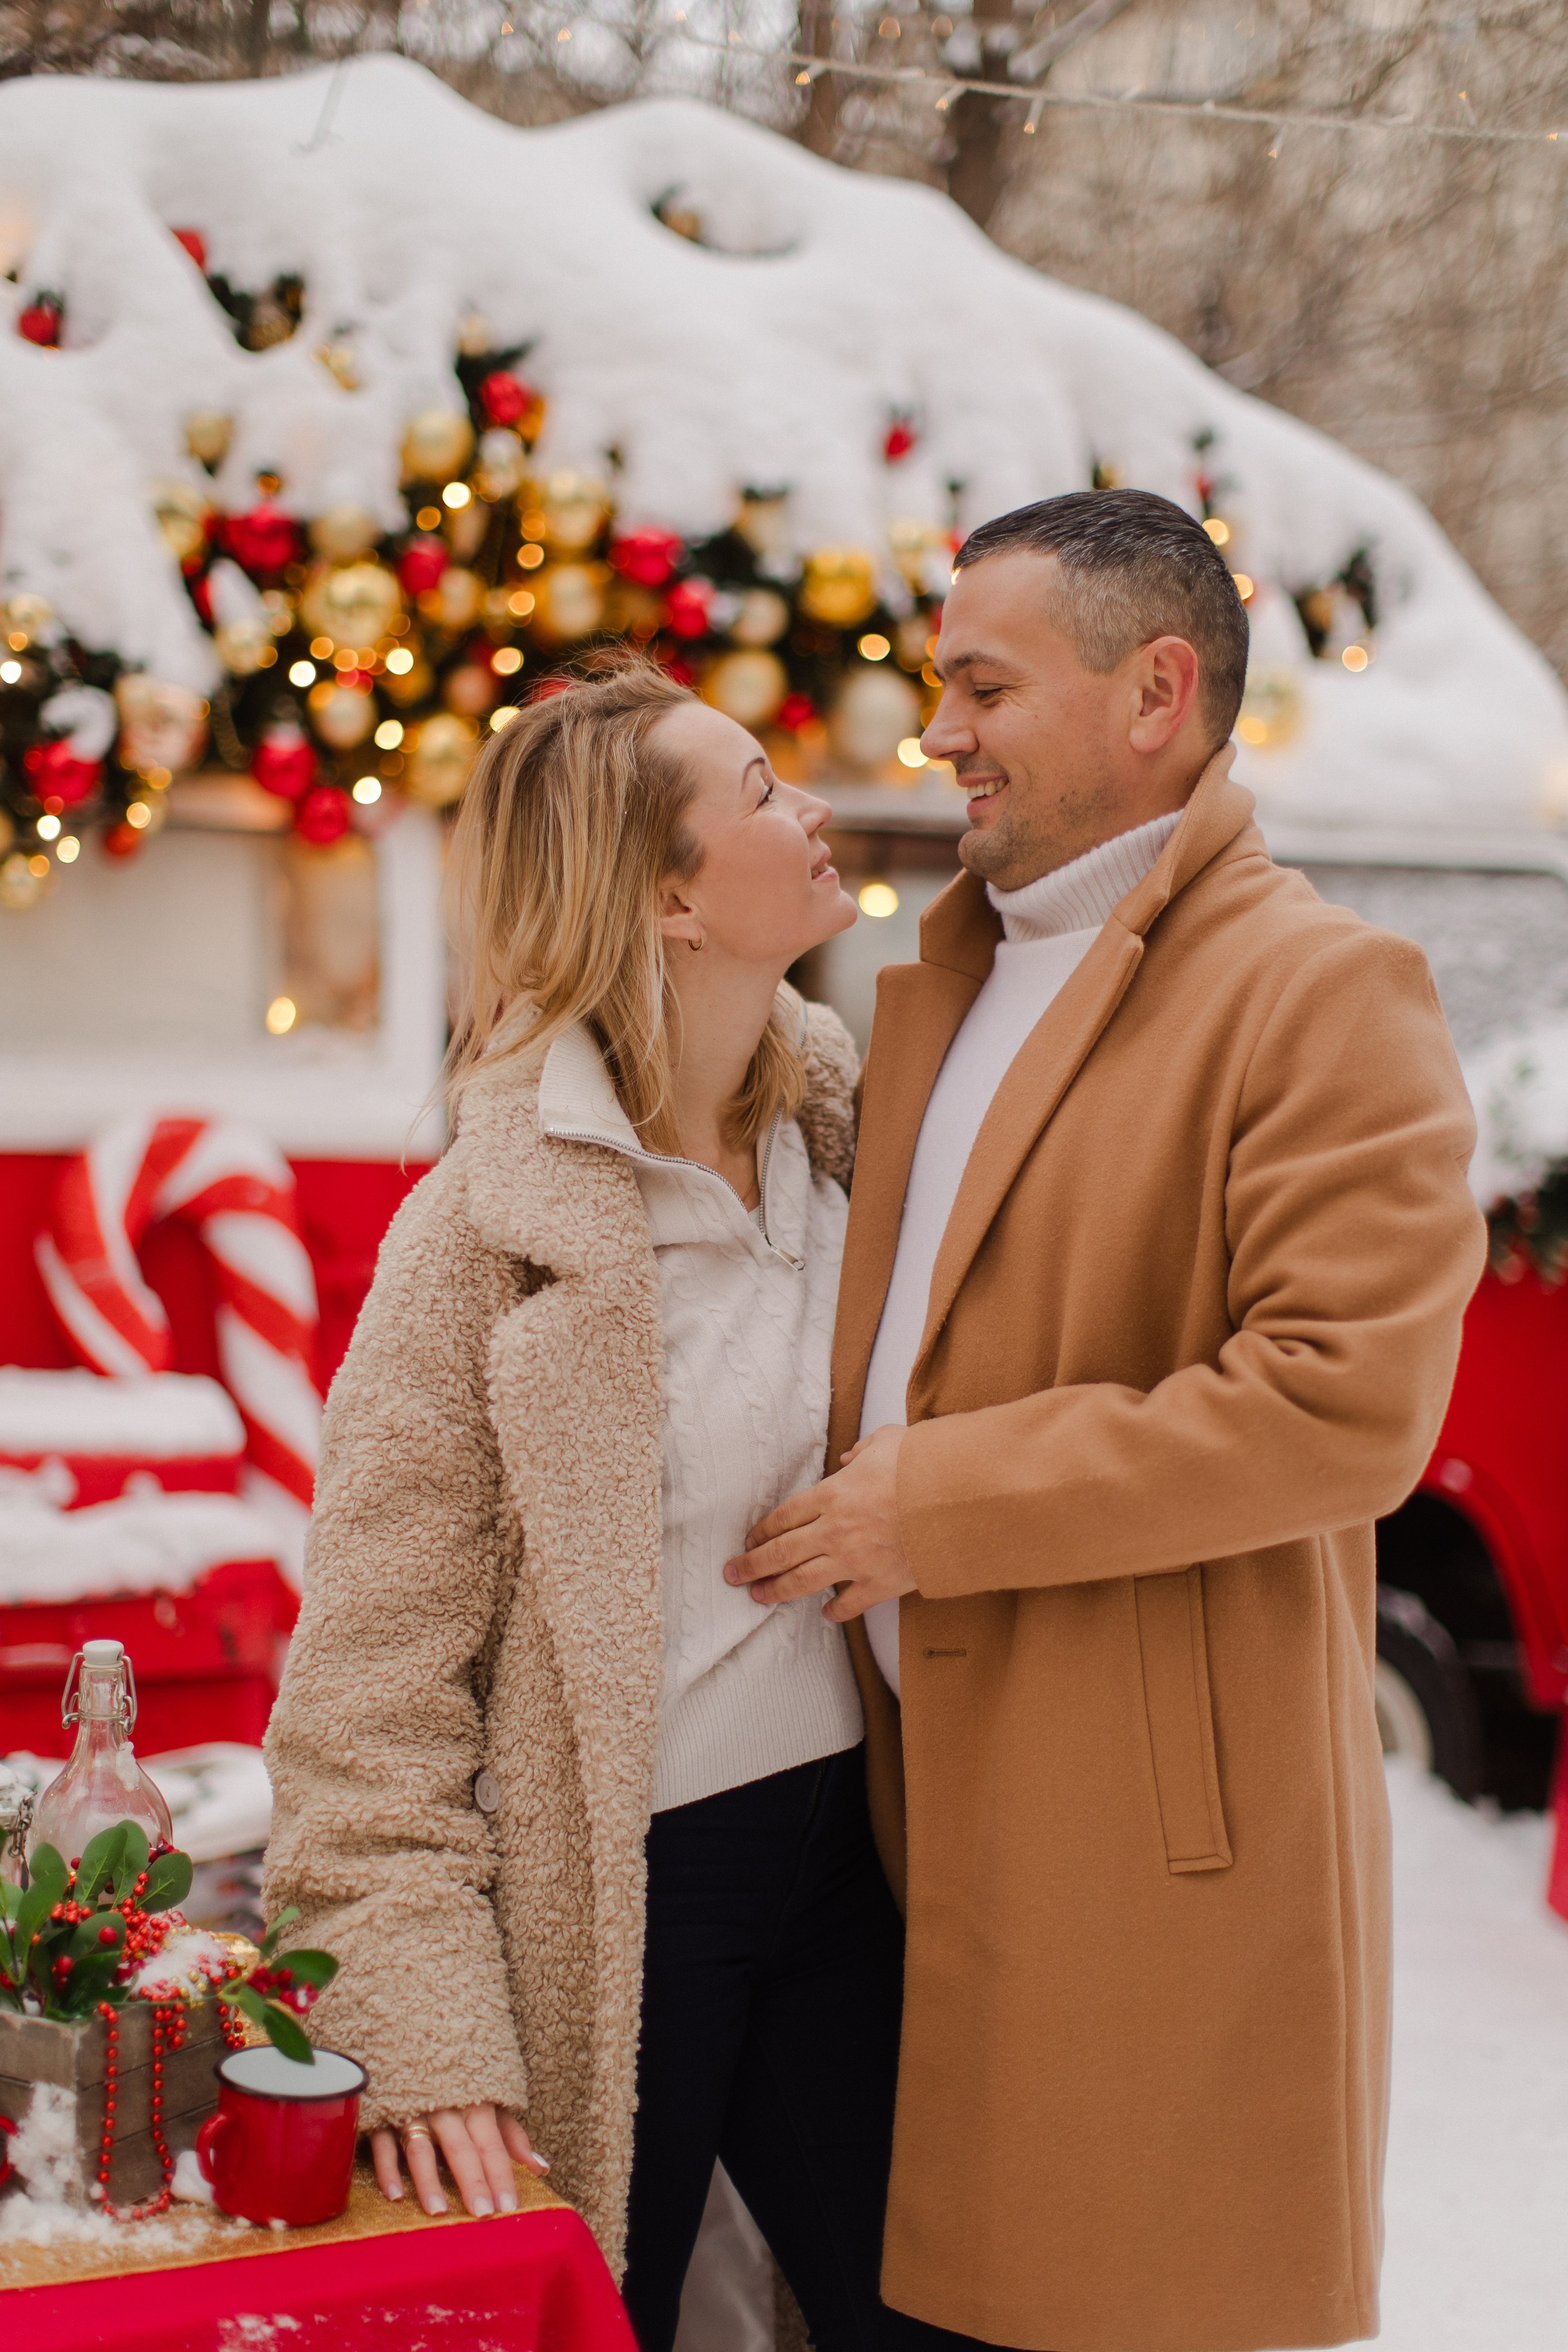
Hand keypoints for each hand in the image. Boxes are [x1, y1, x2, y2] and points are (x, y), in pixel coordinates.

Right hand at [370, 2101, 547, 2217]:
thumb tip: (540, 2167)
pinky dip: (388, 2169)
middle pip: (461, 2148)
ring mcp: (411, 2110)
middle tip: (483, 2215)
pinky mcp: (382, 2115)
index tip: (509, 2207)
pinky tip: (395, 2195)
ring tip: (439, 2212)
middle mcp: (444, 2107)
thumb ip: (510, 2134)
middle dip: (473, 2181)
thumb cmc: (458, 2084)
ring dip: (429, 2180)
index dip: (501, 2174)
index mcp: (473, 2103)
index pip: (491, 2143)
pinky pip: (382, 2144)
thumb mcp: (487, 2102)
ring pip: (421, 2148)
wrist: (413, 2043)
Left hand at [725, 1425, 913, 1622]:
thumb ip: (862, 1450)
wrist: (957, 1499)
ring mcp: (855, 1561)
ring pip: (803, 1581)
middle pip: (781, 1552)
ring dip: (777, 1590)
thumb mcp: (887, 1441)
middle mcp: (835, 1531)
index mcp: (832, 1495)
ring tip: (759, 1597)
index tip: (748, 1540)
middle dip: (752, 1565)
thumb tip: (848, 1459)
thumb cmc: (922, 1465)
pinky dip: (836, 1610)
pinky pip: (849, 1604)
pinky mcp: (880, 1583)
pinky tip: (826, 1613)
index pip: (783, 1517)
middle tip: (733, 1575)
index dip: (761, 1530)